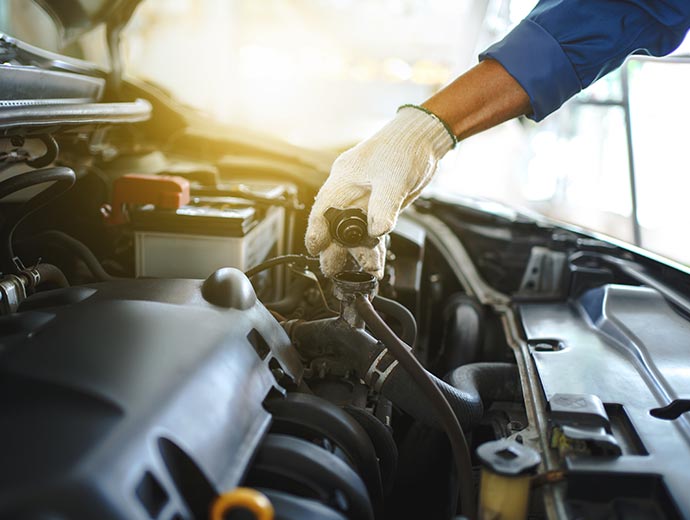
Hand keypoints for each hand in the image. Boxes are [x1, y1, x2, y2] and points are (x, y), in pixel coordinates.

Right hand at [305, 105, 454, 277]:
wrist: (423, 140)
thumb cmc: (403, 147)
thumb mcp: (394, 179)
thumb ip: (384, 207)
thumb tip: (377, 231)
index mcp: (343, 179)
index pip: (323, 210)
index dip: (316, 231)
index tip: (315, 250)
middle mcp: (350, 191)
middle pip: (335, 226)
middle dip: (335, 249)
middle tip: (335, 270)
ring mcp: (364, 200)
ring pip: (354, 232)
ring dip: (359, 252)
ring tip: (368, 270)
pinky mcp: (379, 207)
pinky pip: (371, 231)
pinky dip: (374, 247)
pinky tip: (377, 262)